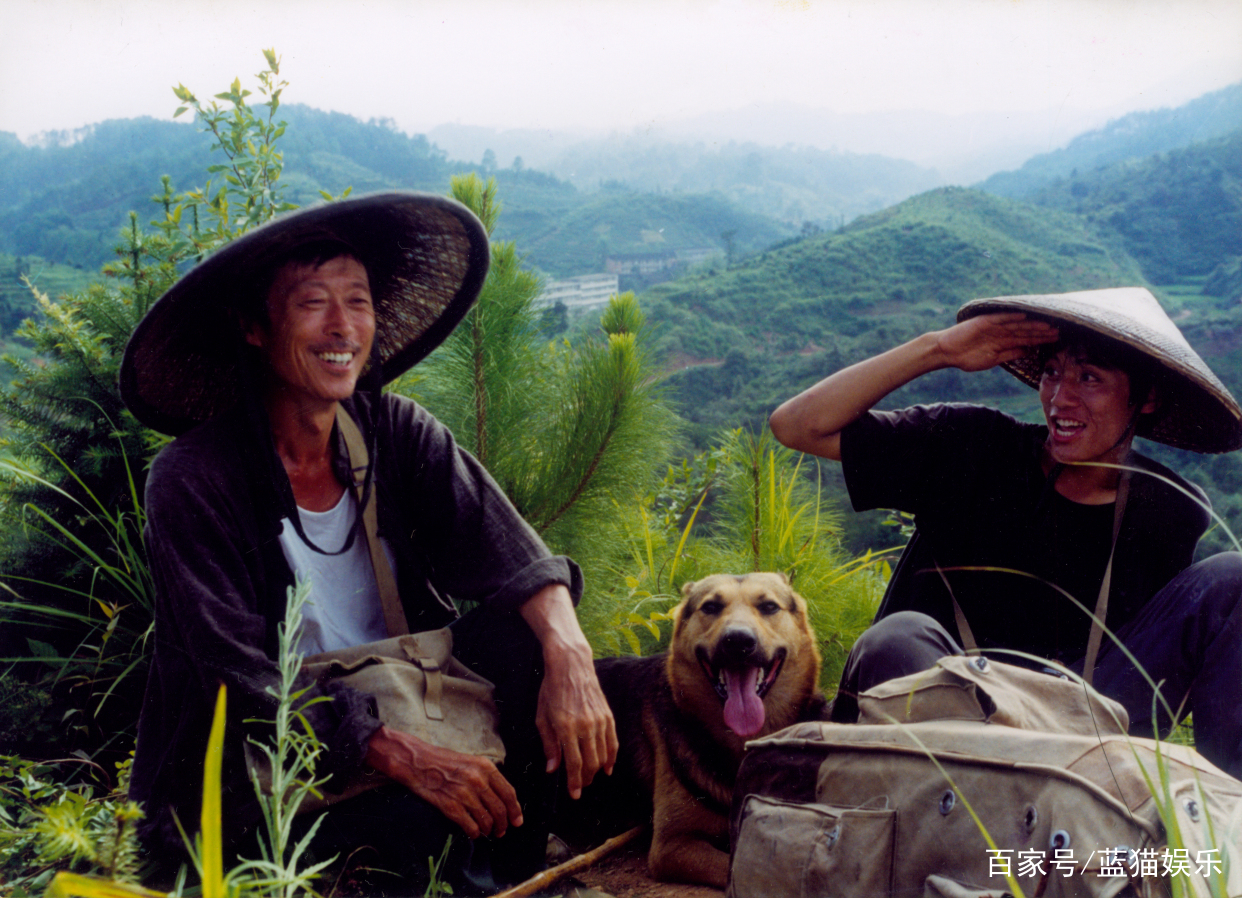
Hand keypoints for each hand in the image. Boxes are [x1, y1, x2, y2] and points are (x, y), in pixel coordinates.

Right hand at [364, 725, 522, 838]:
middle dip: (503, 824)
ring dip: (488, 830)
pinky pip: (470, 826)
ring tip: (486, 832)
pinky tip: (472, 833)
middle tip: (501, 831)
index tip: (517, 821)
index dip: (515, 810)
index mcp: (486, 767)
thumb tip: (501, 799)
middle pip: (500, 810)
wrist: (417, 762)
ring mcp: (465, 794)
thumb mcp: (471, 761)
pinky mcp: (451, 806)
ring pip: (486, 820)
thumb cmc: (443, 761)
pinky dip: (474, 834)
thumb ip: (486, 777)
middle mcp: (478, 780)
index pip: (508, 793)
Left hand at [519, 584, 618, 797]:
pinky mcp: (608, 715)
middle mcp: (585, 726)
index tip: (574, 795)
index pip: (573, 764)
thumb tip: (552, 769)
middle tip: (579, 786)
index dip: (574, 782)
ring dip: (596, 770)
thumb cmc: (551, 689)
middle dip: (585, 779)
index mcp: (566, 727)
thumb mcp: (542, 716)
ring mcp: (599, 720)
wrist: (571, 664)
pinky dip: (611, 757)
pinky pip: (613, 742)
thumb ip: (549, 744)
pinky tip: (608, 767)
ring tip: (589, 777)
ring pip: (602, 755)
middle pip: (590, 763)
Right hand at [935, 313, 1058, 371]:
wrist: (947, 352)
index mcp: (1004, 342)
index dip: (1040, 340)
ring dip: (1031, 324)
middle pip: (1025, 331)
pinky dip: (1011, 317)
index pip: (1026, 340)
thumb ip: (1010, 354)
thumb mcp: (993, 359)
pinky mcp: (984, 322)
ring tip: (1047, 325)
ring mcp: (993, 326)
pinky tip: (1024, 316)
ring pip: (1016, 325)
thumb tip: (1029, 351)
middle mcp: (1001, 332)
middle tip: (1058, 331)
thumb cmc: (968, 358)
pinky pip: (1000, 318)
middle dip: (1041, 332)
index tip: (1056, 340)